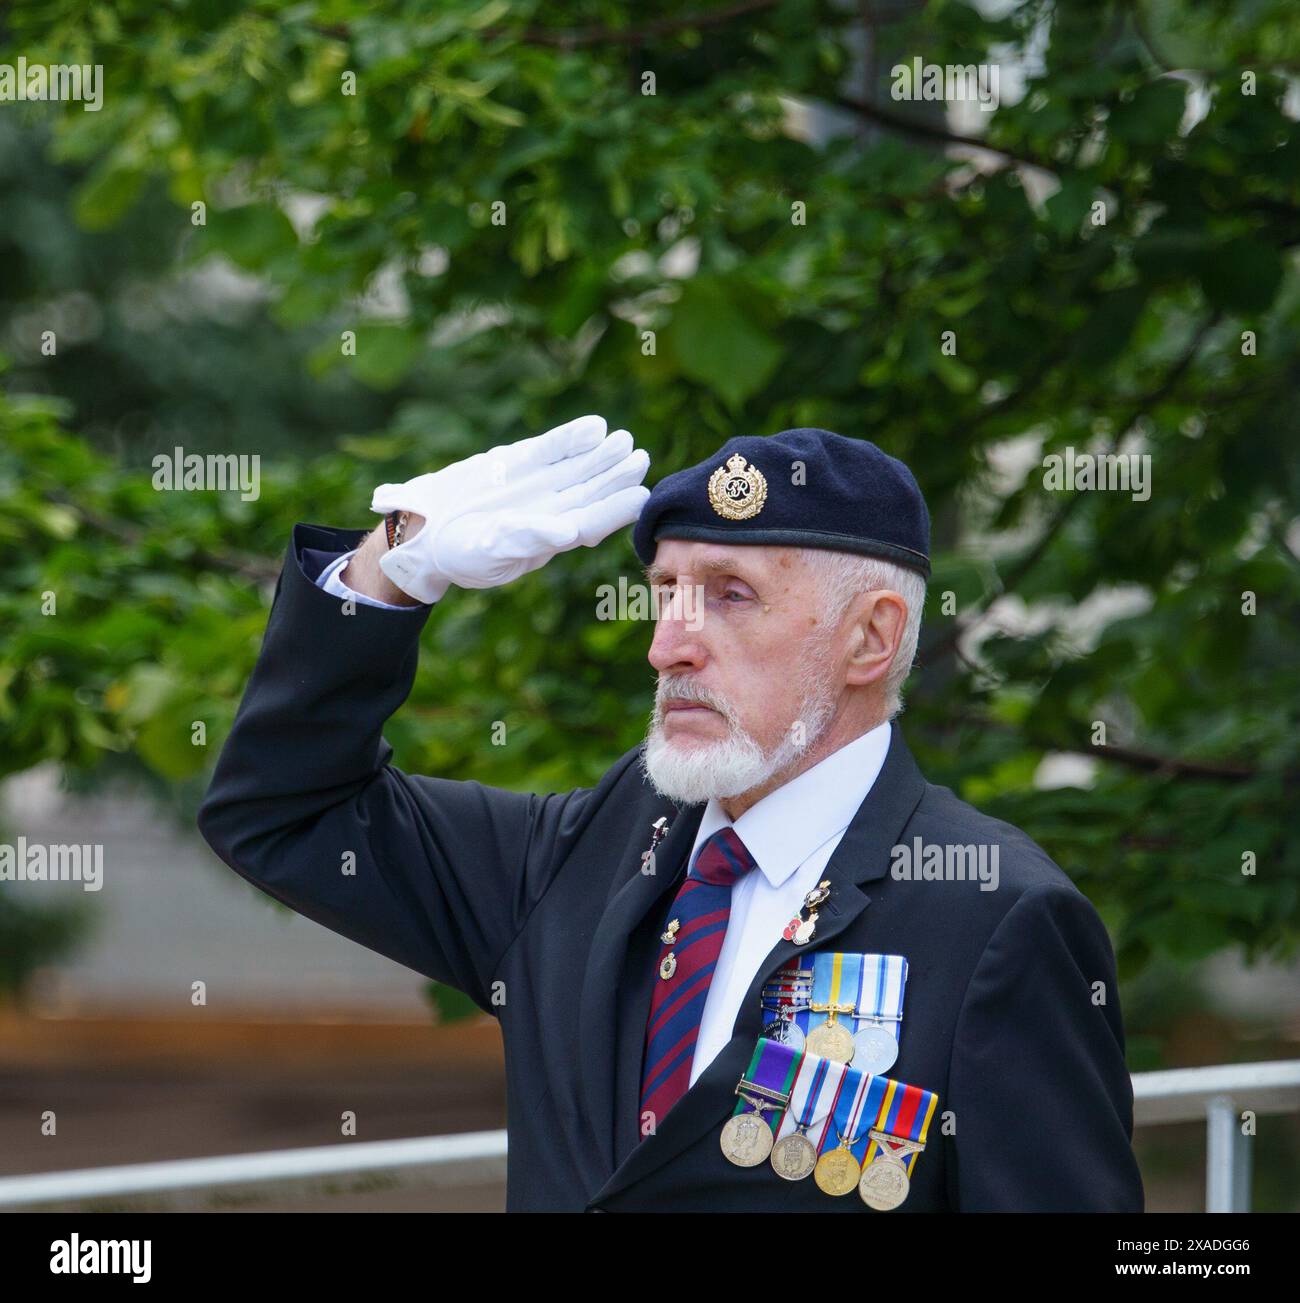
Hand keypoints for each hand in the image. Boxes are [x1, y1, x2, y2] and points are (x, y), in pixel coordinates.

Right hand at [371, 415, 649, 602]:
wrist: (425, 529)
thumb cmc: (461, 553)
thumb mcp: (492, 551)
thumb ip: (530, 538)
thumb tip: (571, 532)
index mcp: (552, 538)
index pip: (592, 521)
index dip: (615, 509)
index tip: (639, 496)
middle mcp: (552, 509)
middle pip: (592, 490)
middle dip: (616, 476)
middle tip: (639, 459)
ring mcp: (538, 483)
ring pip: (577, 466)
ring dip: (601, 454)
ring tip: (623, 440)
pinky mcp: (521, 462)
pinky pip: (551, 448)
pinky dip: (571, 437)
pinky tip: (593, 427)